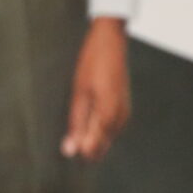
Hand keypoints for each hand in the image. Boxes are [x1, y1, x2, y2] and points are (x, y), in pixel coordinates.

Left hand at [62, 18, 130, 160]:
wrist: (110, 42)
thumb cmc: (92, 64)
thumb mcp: (79, 94)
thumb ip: (76, 123)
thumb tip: (70, 149)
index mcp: (109, 111)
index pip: (94, 146)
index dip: (79, 151)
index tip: (67, 150)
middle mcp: (121, 114)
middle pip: (102, 145)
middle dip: (85, 147)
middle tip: (68, 140)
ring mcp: (125, 111)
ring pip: (107, 139)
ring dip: (91, 139)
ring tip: (76, 131)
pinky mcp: (124, 107)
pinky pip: (112, 129)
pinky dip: (99, 131)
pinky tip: (88, 125)